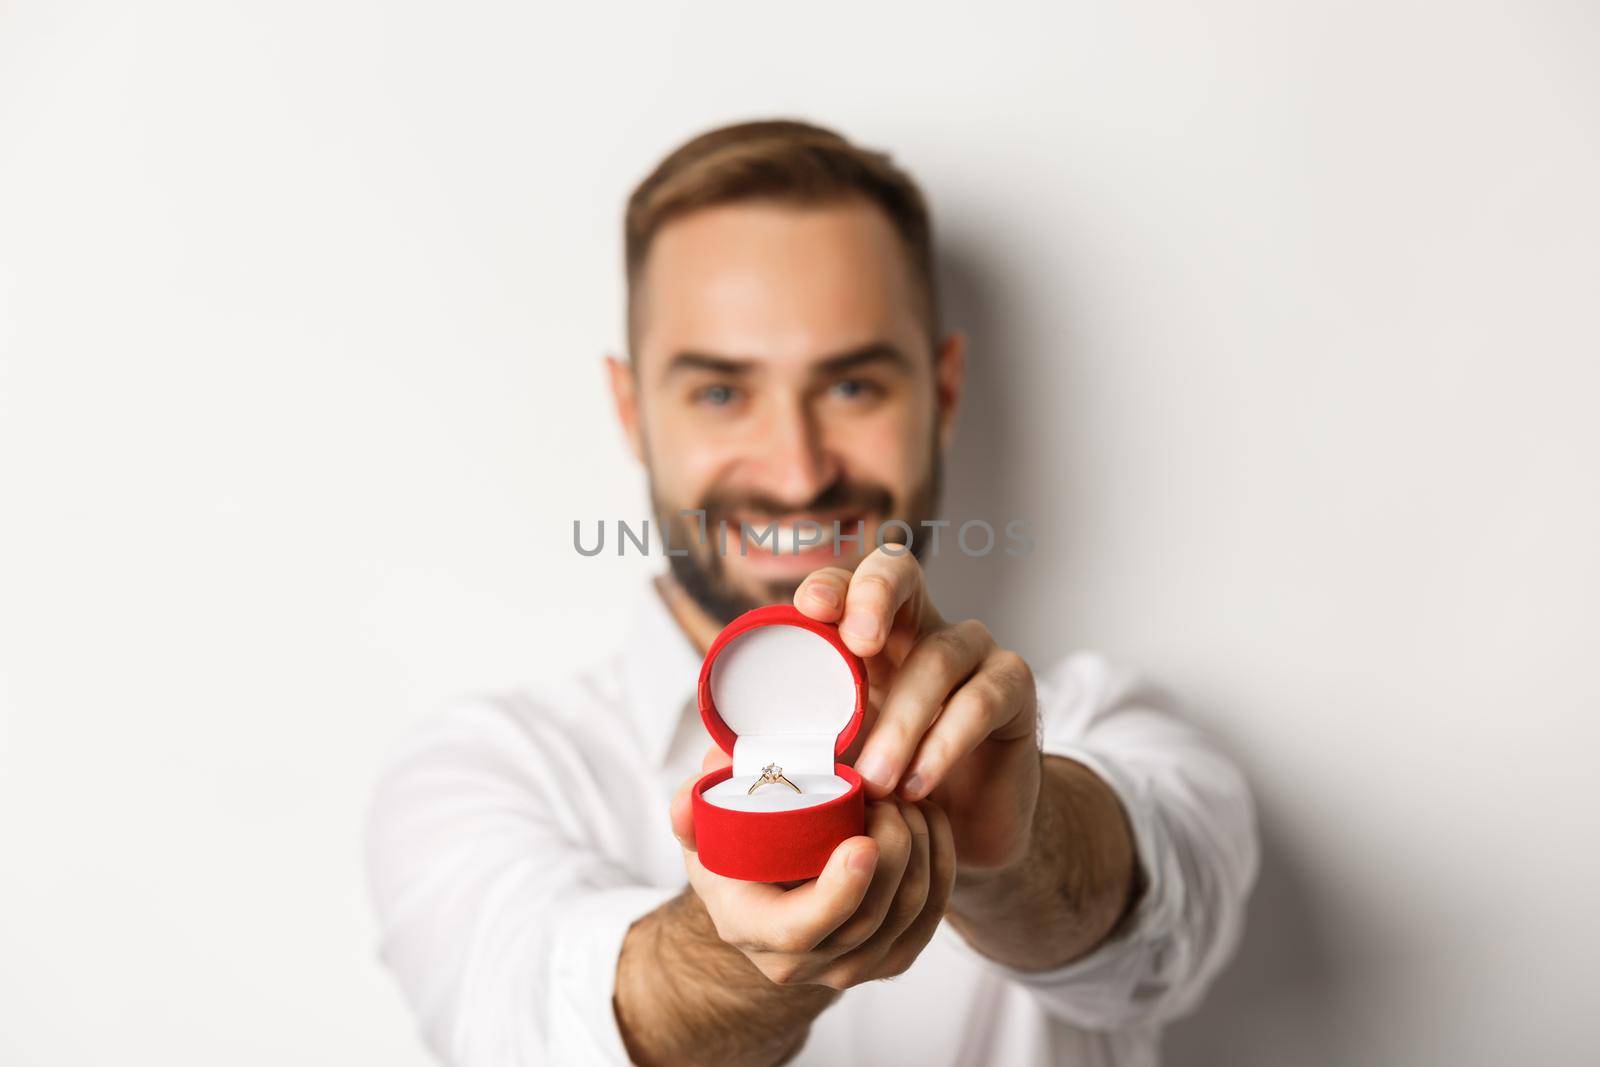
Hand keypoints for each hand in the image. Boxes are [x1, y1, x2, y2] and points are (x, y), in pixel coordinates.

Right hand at [669, 747, 955, 988]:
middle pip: (869, 917)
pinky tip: (928, 818)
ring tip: (906, 795)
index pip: (803, 930)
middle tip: (887, 790)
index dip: (839, 891)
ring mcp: (852, 966)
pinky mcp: (892, 956)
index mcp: (753, 930)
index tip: (863, 841)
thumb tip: (705, 771)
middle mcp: (803, 963)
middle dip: (894, 847)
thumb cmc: (735, 859)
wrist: (765, 903)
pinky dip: (940, 860)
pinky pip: (932, 914)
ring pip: (910, 912)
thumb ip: (694, 805)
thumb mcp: (703, 832)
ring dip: (920, 846)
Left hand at [794, 546, 1040, 874]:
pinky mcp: (1014, 690)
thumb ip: (772, 766)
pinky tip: (918, 783)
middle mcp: (921, 627)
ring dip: (903, 720)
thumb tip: (693, 784)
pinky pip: (982, 699)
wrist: (965, 836)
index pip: (848, 583)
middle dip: (874, 595)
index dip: (832, 584)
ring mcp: (974, 654)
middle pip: (899, 571)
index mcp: (871, 635)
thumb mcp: (827, 772)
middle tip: (858, 641)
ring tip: (875, 781)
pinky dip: (946, 742)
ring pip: (939, 656)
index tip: (811, 608)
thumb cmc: (887, 791)